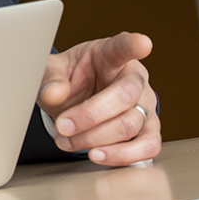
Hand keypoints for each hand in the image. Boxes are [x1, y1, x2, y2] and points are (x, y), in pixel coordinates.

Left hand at [38, 32, 160, 165]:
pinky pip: (147, 146)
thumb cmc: (69, 79)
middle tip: (62, 126)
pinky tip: (97, 155)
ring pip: (131, 124)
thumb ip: (50, 78)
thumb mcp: (51, 71)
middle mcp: (134, 77)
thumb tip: (53, 93)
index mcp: (110, 54)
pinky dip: (122, 155)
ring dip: (96, 138)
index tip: (142, 43)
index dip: (134, 46)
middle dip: (90, 115)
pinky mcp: (149, 130)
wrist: (75, 100)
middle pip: (125, 95)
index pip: (123, 46)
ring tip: (67, 142)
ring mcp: (145, 104)